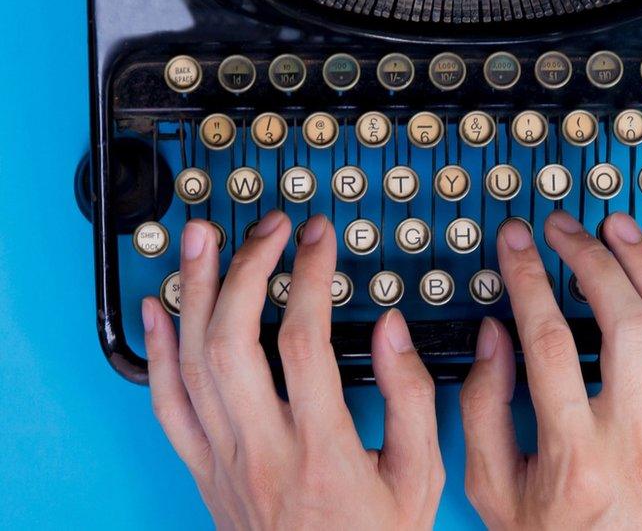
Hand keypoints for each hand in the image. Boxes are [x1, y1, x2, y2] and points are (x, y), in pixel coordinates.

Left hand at [141, 211, 444, 528]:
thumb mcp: (419, 478)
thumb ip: (412, 399)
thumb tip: (393, 330)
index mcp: (323, 449)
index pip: (305, 340)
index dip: (309, 275)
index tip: (319, 238)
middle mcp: (264, 449)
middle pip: (233, 340)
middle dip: (245, 268)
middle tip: (266, 228)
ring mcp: (225, 460)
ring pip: (192, 363)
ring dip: (194, 292)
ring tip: (202, 240)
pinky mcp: (204, 470)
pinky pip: (168, 406)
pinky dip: (158, 351)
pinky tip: (160, 309)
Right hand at [461, 211, 641, 529]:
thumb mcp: (491, 486)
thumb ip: (484, 409)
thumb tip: (496, 337)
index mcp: (573, 451)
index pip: (549, 340)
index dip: (527, 279)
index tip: (516, 242)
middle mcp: (632, 434)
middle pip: (622, 321)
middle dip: (589, 258)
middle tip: (563, 227)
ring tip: (618, 228)